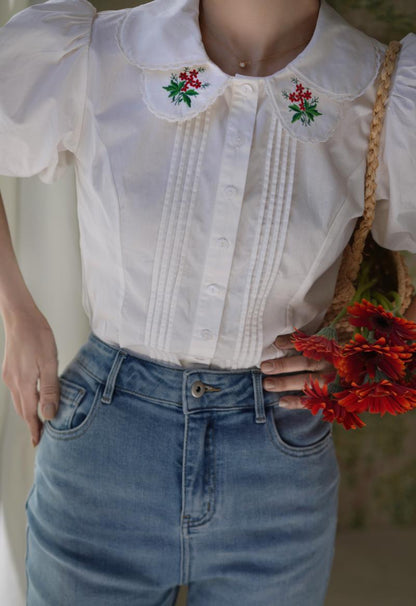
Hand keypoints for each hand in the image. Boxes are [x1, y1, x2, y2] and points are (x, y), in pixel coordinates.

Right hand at [1, 308, 59, 445]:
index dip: (35, 429)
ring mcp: (8, 375)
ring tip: (37, 420)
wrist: (20, 316)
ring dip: (26, 412)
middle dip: (31, 423)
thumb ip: (50, 389)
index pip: (29, 414)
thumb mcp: (49, 362)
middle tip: (40, 435)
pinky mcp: (9, 368)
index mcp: (23, 384)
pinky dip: (23, 399)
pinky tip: (31, 397)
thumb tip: (49, 414)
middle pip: (21, 410)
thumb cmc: (37, 335)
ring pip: (18, 400)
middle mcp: (12, 382)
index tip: (39, 443)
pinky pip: (16, 390)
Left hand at [261, 333, 333, 408]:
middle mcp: (330, 365)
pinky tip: (282, 401)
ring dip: (285, 383)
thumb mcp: (326, 347)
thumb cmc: (333, 360)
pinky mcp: (330, 397)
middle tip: (264, 367)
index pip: (310, 343)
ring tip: (267, 384)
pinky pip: (312, 400)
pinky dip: (296, 401)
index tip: (277, 342)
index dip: (293, 342)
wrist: (354, 381)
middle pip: (305, 364)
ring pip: (307, 382)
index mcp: (328, 350)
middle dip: (283, 365)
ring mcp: (331, 382)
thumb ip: (307, 343)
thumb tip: (278, 342)